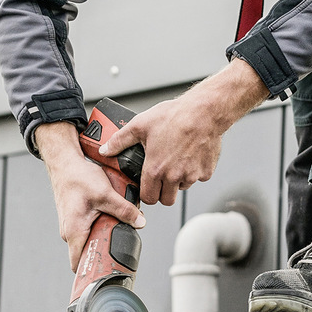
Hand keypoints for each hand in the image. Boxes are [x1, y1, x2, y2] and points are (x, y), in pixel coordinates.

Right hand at [35, 122, 144, 271]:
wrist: (65, 162)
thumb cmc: (77, 177)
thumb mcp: (105, 194)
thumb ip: (124, 209)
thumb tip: (140, 222)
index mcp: (74, 231)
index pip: (78, 264)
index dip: (91, 272)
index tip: (105, 275)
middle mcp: (70, 232)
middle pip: (88, 252)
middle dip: (104, 250)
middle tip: (120, 246)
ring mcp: (71, 225)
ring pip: (90, 239)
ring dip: (103, 235)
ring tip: (116, 228)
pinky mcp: (76, 218)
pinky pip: (89, 229)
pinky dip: (99, 226)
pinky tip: (108, 217)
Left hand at [102, 97, 221, 205]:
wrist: (204, 111)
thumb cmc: (175, 116)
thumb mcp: (140, 125)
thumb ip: (120, 141)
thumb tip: (105, 150)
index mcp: (155, 169)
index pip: (148, 198)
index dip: (146, 193)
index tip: (147, 186)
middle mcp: (174, 176)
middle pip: (166, 200)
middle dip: (162, 191)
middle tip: (162, 176)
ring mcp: (192, 175)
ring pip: (182, 187)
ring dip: (178, 180)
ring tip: (176, 159)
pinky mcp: (206, 171)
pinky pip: (199, 177)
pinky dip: (195, 170)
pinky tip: (190, 154)